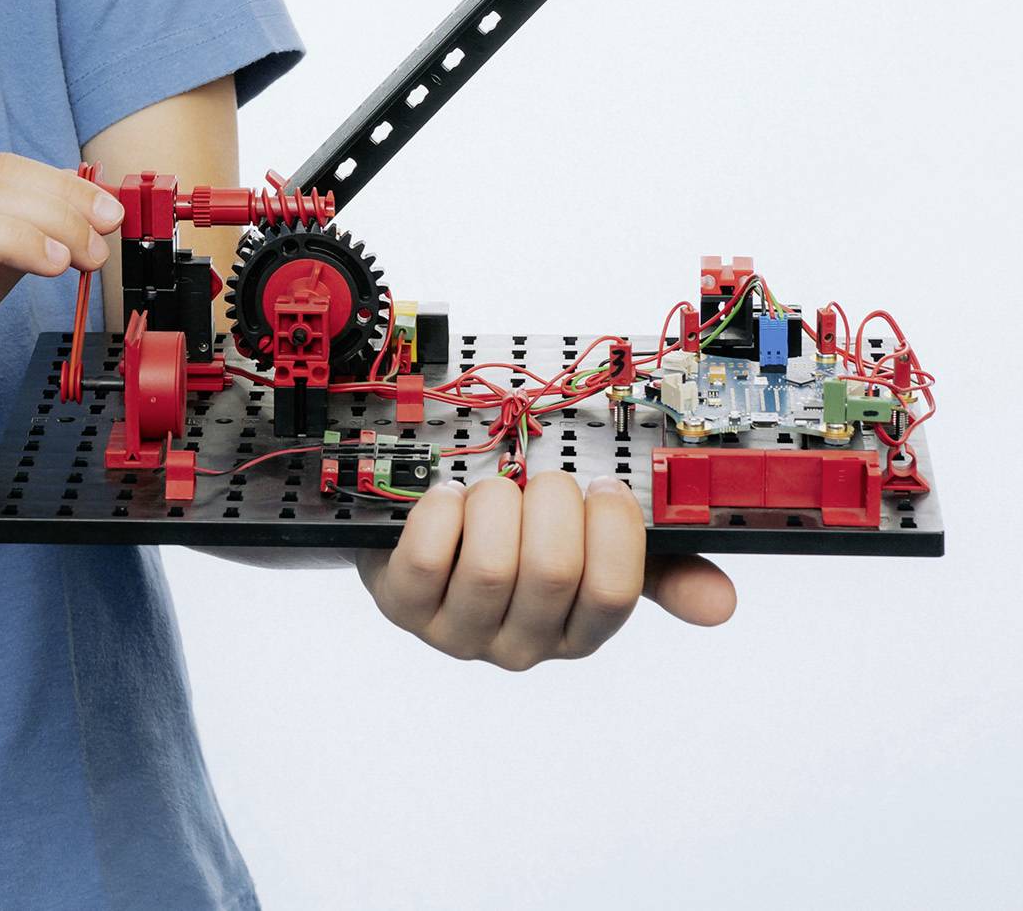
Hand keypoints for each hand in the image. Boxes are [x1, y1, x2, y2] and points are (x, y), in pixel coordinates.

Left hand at [353, 470, 735, 666]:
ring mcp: (459, 633)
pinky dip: (443, 511)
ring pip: (493, 563)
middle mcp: (521, 646)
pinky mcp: (404, 606)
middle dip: (549, 501)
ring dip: (496, 502)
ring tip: (491, 490)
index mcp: (576, 633)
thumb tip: (723, 603)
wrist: (416, 544)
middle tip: (540, 480)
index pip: (614, 593)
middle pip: (553, 570)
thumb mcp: (588, 554)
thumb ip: (657, 571)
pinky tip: (449, 497)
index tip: (603, 485)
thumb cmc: (515, 543)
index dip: (612, 527)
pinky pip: (430, 557)